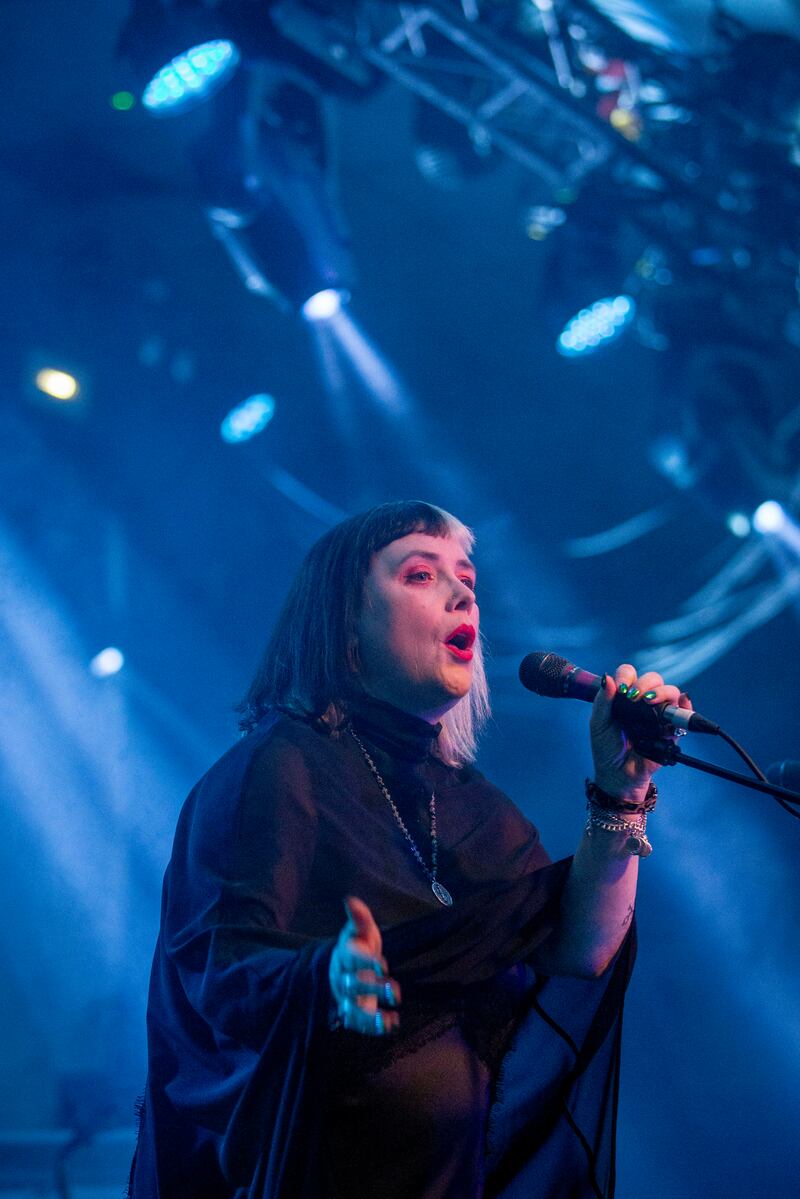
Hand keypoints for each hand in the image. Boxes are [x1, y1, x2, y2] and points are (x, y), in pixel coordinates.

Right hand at [329, 896, 400, 1035]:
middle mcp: (342, 979)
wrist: (343, 969)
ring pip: (353, 1010)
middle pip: (353, 986)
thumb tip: (350, 899)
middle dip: (374, 989)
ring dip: (370, 1016)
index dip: (365, 963)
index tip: (383, 965)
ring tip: (389, 1018)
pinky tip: (392, 1024)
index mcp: (344, 956)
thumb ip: (359, 918)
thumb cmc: (357, 946)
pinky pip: (359, 1025)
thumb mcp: (361, 931)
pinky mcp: (353, 1014)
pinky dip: (373, 1028)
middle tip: (396, 990)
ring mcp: (346, 999)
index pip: (352, 960)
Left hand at [589, 664, 691, 802]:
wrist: (618, 774)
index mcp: (624, 697)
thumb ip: (603, 701)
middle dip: (646, 683)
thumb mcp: (598, 723)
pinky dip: (685, 704)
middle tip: (635, 696)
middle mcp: (643, 702)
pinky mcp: (671, 729)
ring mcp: (659, 714)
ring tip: (649, 701)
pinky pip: (684, 712)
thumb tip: (609, 678)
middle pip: (653, 679)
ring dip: (662, 692)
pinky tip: (680, 701)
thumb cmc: (607, 748)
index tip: (622, 688)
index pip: (629, 674)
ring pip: (670, 691)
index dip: (627, 675)